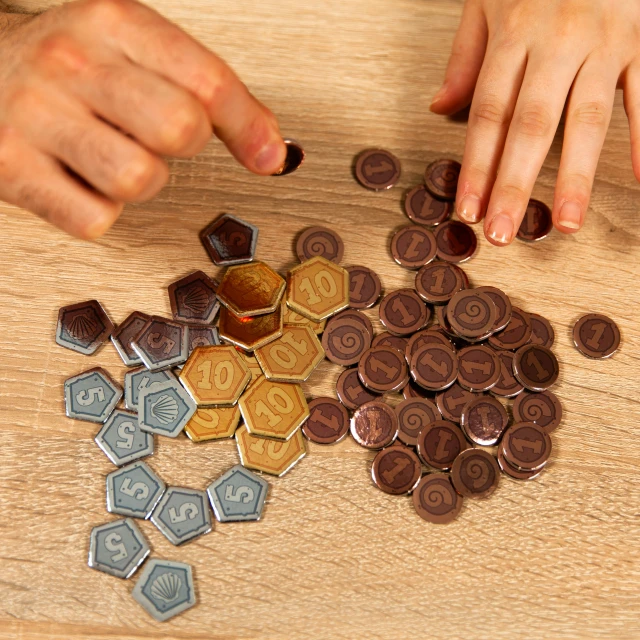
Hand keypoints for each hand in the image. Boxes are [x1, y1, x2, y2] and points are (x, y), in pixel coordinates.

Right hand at [0, 0, 285, 238]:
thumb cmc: (64, 67)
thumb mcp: (130, 48)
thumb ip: (202, 88)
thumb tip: (270, 148)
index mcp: (112, 23)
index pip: (207, 79)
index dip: (250, 126)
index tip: (268, 155)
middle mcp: (71, 62)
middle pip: (180, 129)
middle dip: (185, 146)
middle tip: (158, 138)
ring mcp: (36, 117)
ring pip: (140, 179)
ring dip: (142, 181)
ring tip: (114, 157)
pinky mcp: (12, 169)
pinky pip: (96, 218)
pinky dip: (99, 210)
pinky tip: (81, 180)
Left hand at [430, 0, 638, 244]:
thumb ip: (465, 55)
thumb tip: (439, 107)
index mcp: (513, 32)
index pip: (488, 114)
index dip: (476, 166)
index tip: (468, 210)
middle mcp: (557, 41)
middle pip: (531, 125)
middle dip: (515, 184)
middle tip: (503, 232)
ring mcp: (605, 40)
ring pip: (587, 118)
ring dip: (576, 176)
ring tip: (566, 223)